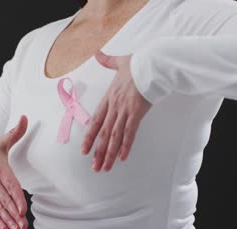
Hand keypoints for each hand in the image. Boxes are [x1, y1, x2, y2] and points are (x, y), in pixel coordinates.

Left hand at [81, 50, 151, 171]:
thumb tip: (97, 53)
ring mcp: (125, 111)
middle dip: (98, 152)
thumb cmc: (138, 62)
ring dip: (109, 154)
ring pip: (113, 137)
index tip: (84, 150)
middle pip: (103, 133)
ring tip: (105, 168)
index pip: (96, 121)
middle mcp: (114, 107)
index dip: (89, 137)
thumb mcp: (119, 61)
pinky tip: (122, 158)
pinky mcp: (137, 113)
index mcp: (109, 97)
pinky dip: (125, 146)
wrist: (152, 63)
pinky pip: (129, 133)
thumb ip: (107, 60)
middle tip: (94, 167)